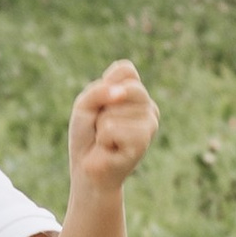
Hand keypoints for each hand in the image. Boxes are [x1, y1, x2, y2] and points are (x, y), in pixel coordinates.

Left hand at [68, 58, 157, 189]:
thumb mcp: (85, 104)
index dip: (106, 84)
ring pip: (117, 109)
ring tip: (107, 139)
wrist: (88, 168)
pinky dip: (103, 138)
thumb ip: (98, 91)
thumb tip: (119, 93)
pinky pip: (112, 128)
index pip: (126, 69)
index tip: (101, 105)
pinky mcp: (143, 140)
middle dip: (103, 106)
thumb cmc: (87, 135)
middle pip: (126, 87)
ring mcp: (150, 122)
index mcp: (137, 93)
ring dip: (102, 125)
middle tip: (103, 124)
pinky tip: (111, 149)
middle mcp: (148, 106)